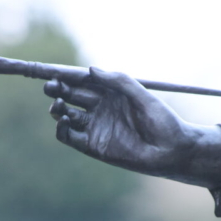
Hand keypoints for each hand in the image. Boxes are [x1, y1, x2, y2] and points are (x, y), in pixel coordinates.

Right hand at [43, 68, 220, 187]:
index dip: (64, 74)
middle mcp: (100, 107)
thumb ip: (118, 81)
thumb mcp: (143, 96)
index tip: (49, 70)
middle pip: (70, 95)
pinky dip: (61, 128)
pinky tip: (63, 120)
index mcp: (110, 92)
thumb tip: (90, 70)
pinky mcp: (93, 145)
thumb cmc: (162, 121)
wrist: (171, 151)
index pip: (81, 80)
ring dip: (57, 108)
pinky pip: (69, 136)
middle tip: (51, 87)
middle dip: (57, 89)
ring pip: (65, 114)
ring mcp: (95, 126)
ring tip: (59, 105)